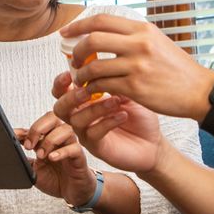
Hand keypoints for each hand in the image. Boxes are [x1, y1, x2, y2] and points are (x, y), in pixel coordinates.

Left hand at [16, 112, 97, 206]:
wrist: (72, 193)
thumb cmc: (55, 179)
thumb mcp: (34, 169)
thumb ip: (24, 158)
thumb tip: (11, 148)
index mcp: (48, 137)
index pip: (37, 124)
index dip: (24, 130)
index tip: (14, 137)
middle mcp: (60, 138)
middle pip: (52, 117)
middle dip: (38, 128)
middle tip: (29, 145)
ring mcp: (71, 145)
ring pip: (65, 129)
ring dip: (49, 140)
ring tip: (41, 155)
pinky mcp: (79, 157)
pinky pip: (74, 148)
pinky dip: (62, 152)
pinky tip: (52, 158)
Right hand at [51, 72, 165, 174]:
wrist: (153, 143)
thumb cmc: (140, 118)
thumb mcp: (129, 93)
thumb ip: (113, 80)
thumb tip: (104, 66)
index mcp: (86, 100)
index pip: (62, 90)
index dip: (61, 82)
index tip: (71, 73)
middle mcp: (82, 116)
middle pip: (60, 107)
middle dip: (70, 97)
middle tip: (87, 90)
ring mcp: (87, 133)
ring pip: (77, 120)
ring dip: (95, 108)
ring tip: (116, 101)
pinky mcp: (96, 147)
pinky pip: (93, 134)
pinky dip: (107, 122)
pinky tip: (122, 115)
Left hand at [60, 14, 213, 120]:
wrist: (200, 92)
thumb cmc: (178, 69)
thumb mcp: (158, 42)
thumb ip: (133, 37)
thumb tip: (105, 33)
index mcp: (143, 29)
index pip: (101, 20)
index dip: (78, 25)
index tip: (66, 33)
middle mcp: (139, 44)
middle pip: (92, 39)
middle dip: (76, 50)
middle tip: (73, 60)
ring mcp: (137, 66)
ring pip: (94, 66)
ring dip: (82, 74)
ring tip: (82, 79)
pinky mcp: (135, 88)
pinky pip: (103, 85)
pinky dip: (93, 88)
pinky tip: (92, 91)